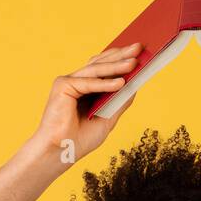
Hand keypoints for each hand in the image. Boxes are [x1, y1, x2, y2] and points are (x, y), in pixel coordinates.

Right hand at [30, 42, 140, 162]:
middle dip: (121, 55)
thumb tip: (135, 85)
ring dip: (116, 66)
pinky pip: (88, 83)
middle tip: (139, 47)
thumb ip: (119, 102)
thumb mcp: (108, 119)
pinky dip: (104, 83)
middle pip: (101, 64)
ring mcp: (68, 82)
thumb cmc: (80, 139)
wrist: (60, 153)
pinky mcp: (62, 86)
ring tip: (134, 62)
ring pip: (95, 70)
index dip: (120, 58)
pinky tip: (120, 82)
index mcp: (85, 88)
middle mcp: (76, 81)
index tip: (139, 51)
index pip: (104, 67)